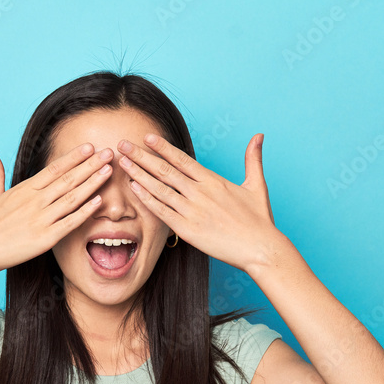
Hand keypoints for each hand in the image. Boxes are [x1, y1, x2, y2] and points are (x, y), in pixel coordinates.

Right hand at [0, 143, 114, 276]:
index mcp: (24, 190)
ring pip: (72, 197)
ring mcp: (40, 219)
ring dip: (93, 183)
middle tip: (109, 153)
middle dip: (90, 165)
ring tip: (109, 171)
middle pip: (68, 179)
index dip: (73, 157)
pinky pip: (70, 222)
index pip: (54, 169)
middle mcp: (34, 201)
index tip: (89, 147)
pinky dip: (85, 211)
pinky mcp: (44, 238)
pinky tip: (99, 201)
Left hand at [117, 133, 285, 272]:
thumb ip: (253, 159)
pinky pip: (162, 212)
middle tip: (122, 145)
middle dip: (141, 156)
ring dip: (139, 174)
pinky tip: (134, 189)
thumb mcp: (257, 184)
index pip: (182, 159)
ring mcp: (192, 211)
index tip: (146, 137)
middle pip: (165, 170)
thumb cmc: (259, 220)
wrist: (260, 248)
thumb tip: (259, 135)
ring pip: (160, 189)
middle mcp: (200, 192)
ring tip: (122, 163)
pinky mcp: (188, 230)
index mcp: (213, 180)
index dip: (162, 147)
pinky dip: (147, 199)